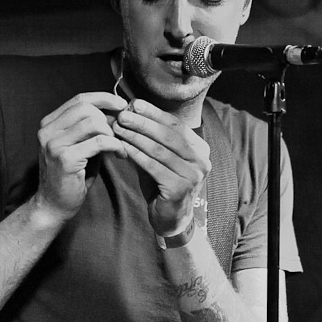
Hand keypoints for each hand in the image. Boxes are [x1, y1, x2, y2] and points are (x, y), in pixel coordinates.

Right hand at [36, 92, 127, 220]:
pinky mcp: (65, 159)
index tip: (122, 104)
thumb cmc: (72, 175)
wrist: (54, 205)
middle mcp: (47, 131)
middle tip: (122, 131)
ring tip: (120, 145)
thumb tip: (117, 110)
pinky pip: (99, 142)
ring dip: (112, 133)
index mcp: (49, 123)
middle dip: (109, 116)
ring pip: (92, 122)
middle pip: (86, 108)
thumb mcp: (80, 144)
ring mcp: (54, 144)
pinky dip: (114, 145)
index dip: (103, 98)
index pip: (79, 99)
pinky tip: (120, 154)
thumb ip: (92, 127)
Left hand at [113, 99, 210, 235]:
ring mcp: (193, 175)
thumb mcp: (160, 157)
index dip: (154, 113)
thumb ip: (151, 138)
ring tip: (119, 128)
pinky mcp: (180, 188)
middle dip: (143, 123)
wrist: (171, 218)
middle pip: (168, 135)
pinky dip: (137, 155)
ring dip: (136, 137)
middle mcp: (201, 160)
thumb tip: (130, 112)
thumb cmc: (163, 183)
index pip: (175, 125)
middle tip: (123, 114)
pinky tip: (124, 147)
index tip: (135, 103)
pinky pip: (154, 166)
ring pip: (160, 150)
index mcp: (200, 148)